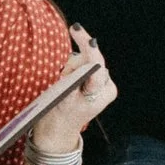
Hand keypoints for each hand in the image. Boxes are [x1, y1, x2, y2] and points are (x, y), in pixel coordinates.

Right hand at [30, 25, 117, 154]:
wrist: (57, 130)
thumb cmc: (58, 116)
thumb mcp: (64, 97)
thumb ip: (75, 77)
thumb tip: (83, 57)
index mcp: (102, 93)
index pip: (96, 65)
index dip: (89, 49)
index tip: (80, 33)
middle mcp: (106, 86)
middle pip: (89, 60)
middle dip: (72, 65)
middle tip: (61, 77)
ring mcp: (101, 84)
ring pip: (84, 61)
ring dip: (71, 68)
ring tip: (63, 84)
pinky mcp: (94, 81)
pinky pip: (83, 64)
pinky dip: (72, 68)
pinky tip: (67, 80)